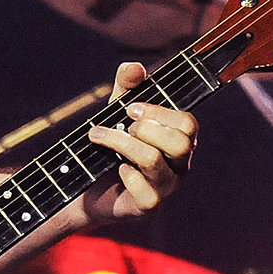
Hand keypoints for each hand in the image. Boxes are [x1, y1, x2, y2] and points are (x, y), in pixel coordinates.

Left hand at [82, 62, 197, 222]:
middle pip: (181, 142)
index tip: (129, 109)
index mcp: (178, 140)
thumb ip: (126, 88)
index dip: (159, 112)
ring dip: (121, 143)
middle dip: (144, 128)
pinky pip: (147, 193)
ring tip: (100, 138)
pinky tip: (116, 169)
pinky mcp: (148, 207)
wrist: (84, 188)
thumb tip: (134, 66)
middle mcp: (179, 165)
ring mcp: (166, 188)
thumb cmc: (109, 147)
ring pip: (154, 160)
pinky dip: (127, 176)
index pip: (188, 123)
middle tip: (121, 127)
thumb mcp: (115, 112)